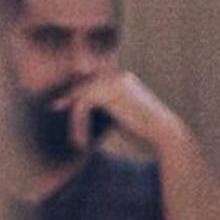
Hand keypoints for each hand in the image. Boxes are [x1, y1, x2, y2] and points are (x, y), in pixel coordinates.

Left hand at [63, 64, 188, 161]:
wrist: (164, 134)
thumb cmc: (145, 131)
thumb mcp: (120, 116)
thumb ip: (104, 109)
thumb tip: (79, 108)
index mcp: (123, 79)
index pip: (92, 82)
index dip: (76, 94)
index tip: (61, 105)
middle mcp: (118, 76)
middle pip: (83, 87)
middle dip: (69, 99)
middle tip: (55, 108)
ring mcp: (113, 82)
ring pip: (81, 98)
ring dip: (75, 122)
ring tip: (78, 143)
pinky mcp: (109, 93)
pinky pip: (82, 107)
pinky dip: (79, 126)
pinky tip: (83, 143)